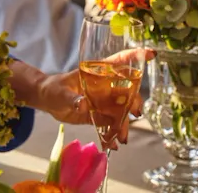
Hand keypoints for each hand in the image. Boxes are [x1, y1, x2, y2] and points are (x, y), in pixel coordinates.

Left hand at [10, 50, 151, 149]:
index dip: (134, 56)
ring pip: (121, 110)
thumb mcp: (60, 92)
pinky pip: (110, 124)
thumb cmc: (53, 89)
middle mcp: (104, 87)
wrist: (45, 101)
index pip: (118, 62)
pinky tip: (113, 144)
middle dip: (134, 101)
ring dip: (124, 124)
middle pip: (126, 91)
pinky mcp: (99, 115)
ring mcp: (103, 101)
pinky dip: (113, 134)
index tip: (151, 53)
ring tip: (122, 138)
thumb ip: (72, 98)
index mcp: (96, 73)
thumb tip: (84, 105)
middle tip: (135, 113)